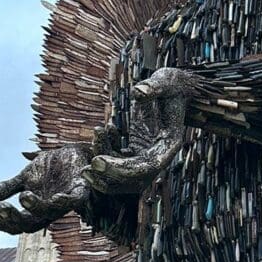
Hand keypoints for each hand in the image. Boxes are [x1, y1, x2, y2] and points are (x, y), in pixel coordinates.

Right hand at [0, 144, 91, 233]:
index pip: (15, 223)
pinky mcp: (81, 190)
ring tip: (24, 196)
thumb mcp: (25, 177)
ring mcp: (65, 202)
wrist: (74, 152)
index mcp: (35, 211)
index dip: (0, 222)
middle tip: (0, 209)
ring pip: (50, 212)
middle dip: (13, 218)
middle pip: (30, 224)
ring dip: (36, 207)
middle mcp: (49, 211)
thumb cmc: (51, 168)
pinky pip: (75, 200)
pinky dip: (66, 201)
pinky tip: (55, 198)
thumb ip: (7, 189)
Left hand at [81, 67, 201, 194]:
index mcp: (169, 145)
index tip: (98, 162)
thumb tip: (138, 92)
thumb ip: (153, 87)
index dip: (122, 169)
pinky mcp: (136, 150)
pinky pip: (119, 160)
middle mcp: (158, 155)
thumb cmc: (171, 86)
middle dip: (109, 178)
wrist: (174, 90)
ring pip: (124, 174)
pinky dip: (107, 153)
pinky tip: (102, 132)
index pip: (147, 168)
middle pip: (135, 180)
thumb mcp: (165, 82)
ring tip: (92, 147)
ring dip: (104, 169)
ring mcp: (146, 154)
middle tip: (87, 169)